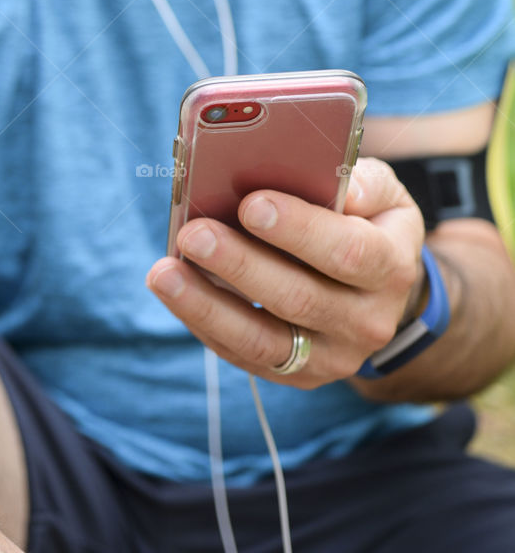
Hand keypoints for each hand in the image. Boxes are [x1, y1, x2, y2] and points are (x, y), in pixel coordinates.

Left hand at [145, 157, 424, 387]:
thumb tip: (343, 185)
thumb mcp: (382, 192)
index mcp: (390, 267)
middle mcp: (367, 321)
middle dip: (240, 264)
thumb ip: (365, 182)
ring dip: (208, 306)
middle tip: (193, 233)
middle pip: (299, 298)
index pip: (347, 252)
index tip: (251, 203)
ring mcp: (333, 356)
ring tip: (165, 273)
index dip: (299, 229)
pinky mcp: (298, 374)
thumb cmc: (367, 221)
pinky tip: (176, 292)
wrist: (379, 288)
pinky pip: (245, 356)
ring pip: (264, 340)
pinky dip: (205, 323)